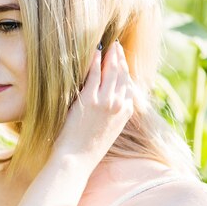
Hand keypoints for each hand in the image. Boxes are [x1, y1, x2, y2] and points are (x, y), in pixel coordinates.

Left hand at [53, 41, 133, 165]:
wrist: (77, 159)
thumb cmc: (88, 148)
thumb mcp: (108, 131)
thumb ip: (112, 114)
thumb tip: (108, 103)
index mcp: (125, 113)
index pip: (129, 85)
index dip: (125, 71)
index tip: (121, 61)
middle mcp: (119, 105)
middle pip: (122, 75)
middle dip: (120, 59)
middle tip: (116, 47)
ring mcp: (106, 102)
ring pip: (112, 72)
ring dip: (111, 56)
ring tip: (108, 46)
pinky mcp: (90, 100)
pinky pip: (95, 74)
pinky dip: (96, 60)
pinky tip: (95, 51)